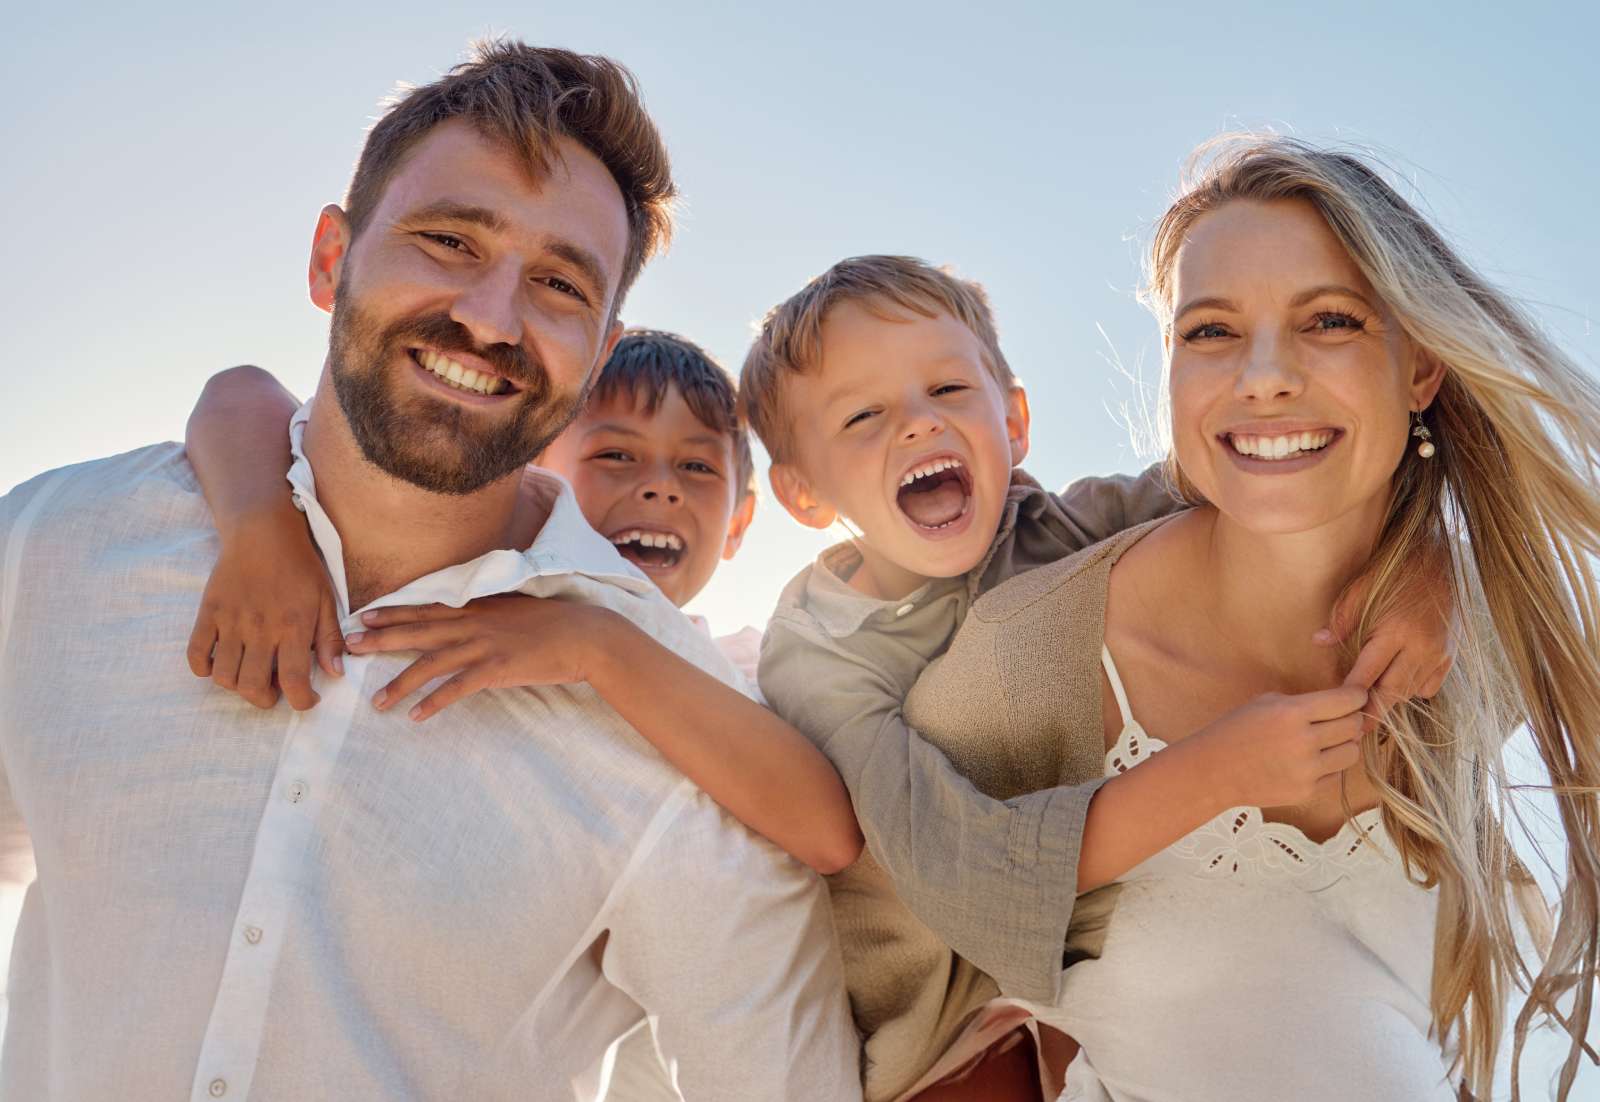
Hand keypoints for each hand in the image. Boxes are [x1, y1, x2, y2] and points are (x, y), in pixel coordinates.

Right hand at [187, 497, 342, 709]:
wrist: (263, 532)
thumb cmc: (300, 567)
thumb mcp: (327, 599)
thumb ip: (330, 638)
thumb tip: (335, 674)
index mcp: (293, 627)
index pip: (295, 681)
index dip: (301, 702)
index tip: (306, 700)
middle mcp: (260, 629)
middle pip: (253, 686)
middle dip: (265, 699)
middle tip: (274, 690)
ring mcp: (230, 622)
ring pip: (224, 676)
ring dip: (237, 686)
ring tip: (250, 675)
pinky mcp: (208, 612)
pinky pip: (195, 654)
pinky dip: (203, 668)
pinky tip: (220, 663)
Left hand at [345, 595, 617, 719]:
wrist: (585, 635)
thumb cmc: (552, 625)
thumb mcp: (514, 610)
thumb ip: (486, 614)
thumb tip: (465, 620)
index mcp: (477, 607)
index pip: (426, 609)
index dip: (393, 613)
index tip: (363, 617)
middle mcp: (474, 623)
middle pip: (418, 632)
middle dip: (382, 640)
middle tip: (349, 647)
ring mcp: (485, 645)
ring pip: (432, 664)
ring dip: (401, 683)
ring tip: (376, 703)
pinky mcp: (497, 668)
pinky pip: (458, 688)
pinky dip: (436, 702)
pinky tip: (417, 716)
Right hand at [1195, 686, 1369, 808]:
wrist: (1212, 771)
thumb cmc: (1236, 731)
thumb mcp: (1265, 703)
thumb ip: (1304, 703)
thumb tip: (1342, 707)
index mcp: (1292, 712)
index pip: (1346, 701)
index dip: (1357, 696)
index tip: (1358, 696)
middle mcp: (1304, 741)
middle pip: (1353, 726)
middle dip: (1352, 719)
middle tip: (1344, 718)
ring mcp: (1307, 770)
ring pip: (1352, 753)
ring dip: (1345, 744)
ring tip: (1329, 741)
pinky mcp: (1306, 792)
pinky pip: (1335, 775)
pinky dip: (1329, 767)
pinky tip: (1311, 761)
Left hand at [1317, 548, 1454, 719]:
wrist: (1440, 563)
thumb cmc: (1394, 574)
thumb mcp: (1361, 589)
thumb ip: (1342, 619)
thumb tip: (1319, 642)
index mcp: (1397, 631)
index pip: (1368, 672)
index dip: (1351, 693)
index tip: (1337, 708)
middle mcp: (1421, 647)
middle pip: (1392, 691)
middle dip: (1372, 711)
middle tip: (1354, 728)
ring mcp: (1438, 655)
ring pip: (1410, 691)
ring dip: (1389, 700)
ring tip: (1368, 708)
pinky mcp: (1449, 657)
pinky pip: (1428, 686)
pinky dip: (1411, 691)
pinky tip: (1395, 685)